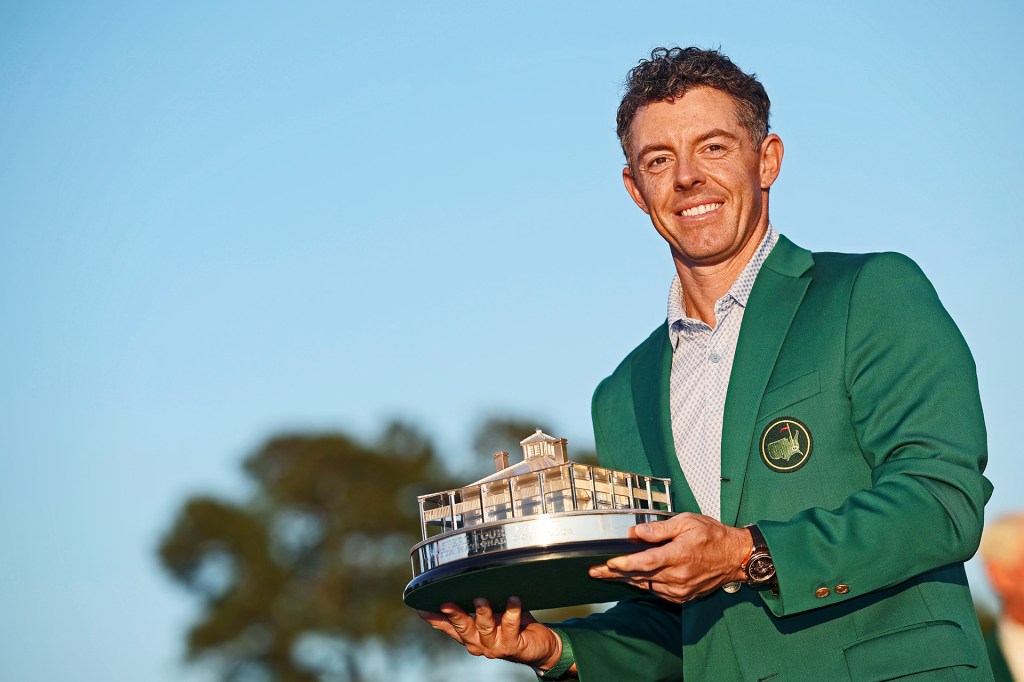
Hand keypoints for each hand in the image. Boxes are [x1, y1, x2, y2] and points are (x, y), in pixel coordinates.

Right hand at [417, 597, 562, 669]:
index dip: (434, 619)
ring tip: (481, 599)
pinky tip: (514, 600)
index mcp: (470, 635)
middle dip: (454, 616)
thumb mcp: (491, 614)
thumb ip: (476, 605)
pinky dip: (512, 612)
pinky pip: (511, 627)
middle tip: (446, 603)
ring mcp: (494, 646)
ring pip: (484, 628)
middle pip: (463, 628)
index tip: (421, 608)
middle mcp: (478, 643)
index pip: (448, 627)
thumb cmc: (513, 625)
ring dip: (482, 613)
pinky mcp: (512, 646)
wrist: (538, 646)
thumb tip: (463, 580)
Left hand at [588, 513, 751, 602]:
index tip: (607, 562)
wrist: (735, 558)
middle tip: (594, 571)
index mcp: (679, 555)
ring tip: (606, 575)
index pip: (645, 562)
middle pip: (640, 576)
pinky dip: (642, 585)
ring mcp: (680, 589)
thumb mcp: (687, 522)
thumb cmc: (713, 536)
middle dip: (615, 573)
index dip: (624, 564)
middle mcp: (678, 576)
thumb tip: (636, 531)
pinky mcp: (682, 596)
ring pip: (646, 585)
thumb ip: (659, 528)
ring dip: (626, 580)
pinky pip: (656, 591)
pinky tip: (629, 580)